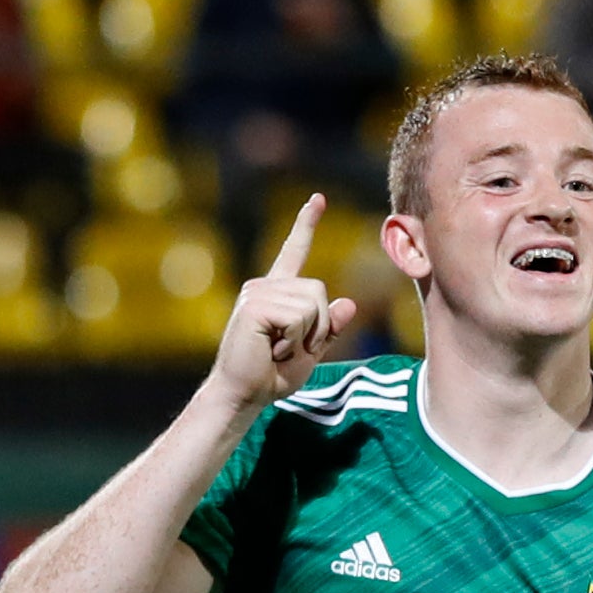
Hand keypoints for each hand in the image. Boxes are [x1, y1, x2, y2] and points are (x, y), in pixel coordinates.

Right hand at [208, 194, 357, 408]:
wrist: (243, 394)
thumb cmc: (272, 375)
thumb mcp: (311, 351)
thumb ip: (329, 327)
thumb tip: (349, 303)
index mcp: (276, 292)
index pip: (293, 251)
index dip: (306, 224)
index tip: (318, 198)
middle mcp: (264, 286)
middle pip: (318, 289)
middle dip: (318, 325)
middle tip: (290, 348)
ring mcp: (257, 293)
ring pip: (312, 304)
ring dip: (307, 335)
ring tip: (279, 349)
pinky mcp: (254, 306)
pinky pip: (300, 316)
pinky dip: (296, 339)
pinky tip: (273, 348)